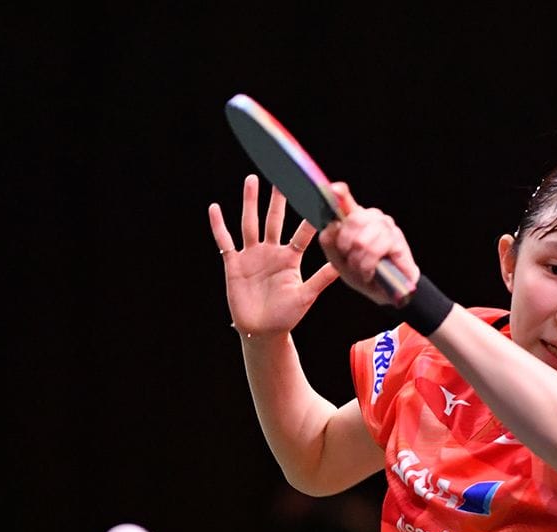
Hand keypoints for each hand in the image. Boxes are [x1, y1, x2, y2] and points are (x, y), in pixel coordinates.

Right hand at [208, 175, 338, 336]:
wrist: (262, 331)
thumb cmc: (287, 316)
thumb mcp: (306, 295)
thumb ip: (321, 279)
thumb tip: (342, 265)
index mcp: (290, 258)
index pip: (302, 232)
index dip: (308, 215)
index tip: (316, 196)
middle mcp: (272, 252)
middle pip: (275, 219)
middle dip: (278, 198)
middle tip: (283, 174)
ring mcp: (252, 256)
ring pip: (250, 223)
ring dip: (250, 202)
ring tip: (251, 180)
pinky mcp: (234, 264)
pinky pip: (225, 241)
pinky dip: (219, 226)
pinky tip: (214, 208)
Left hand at [318, 183, 419, 305]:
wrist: (387, 293)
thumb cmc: (363, 274)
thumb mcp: (338, 261)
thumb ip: (329, 243)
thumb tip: (330, 225)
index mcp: (355, 218)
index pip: (346, 201)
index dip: (341, 194)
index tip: (333, 188)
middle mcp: (372, 217)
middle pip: (352, 221)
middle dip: (346, 247)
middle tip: (350, 261)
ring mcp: (387, 226)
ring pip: (362, 240)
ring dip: (358, 261)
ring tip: (362, 270)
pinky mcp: (398, 240)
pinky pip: (375, 250)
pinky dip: (368, 266)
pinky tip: (370, 272)